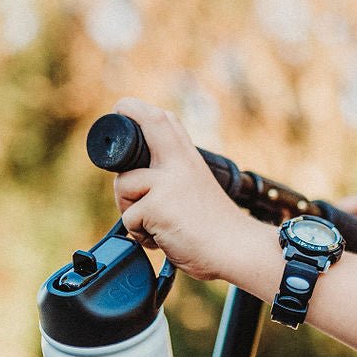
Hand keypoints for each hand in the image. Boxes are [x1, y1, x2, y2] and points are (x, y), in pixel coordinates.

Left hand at [111, 97, 250, 279]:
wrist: (236, 249)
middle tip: (120, 134)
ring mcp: (167, 182)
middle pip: (150, 123)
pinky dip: (140, 234)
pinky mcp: (156, 206)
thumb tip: (134, 180)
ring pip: (123, 184)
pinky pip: (129, 218)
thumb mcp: (196, 189)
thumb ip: (172, 177)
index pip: (164, 121)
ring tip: (154, 225)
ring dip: (129, 208)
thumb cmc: (216, 228)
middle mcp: (179, 163)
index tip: (123, 107)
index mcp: (189, 158)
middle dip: (127, 122)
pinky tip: (161, 239)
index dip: (139, 111)